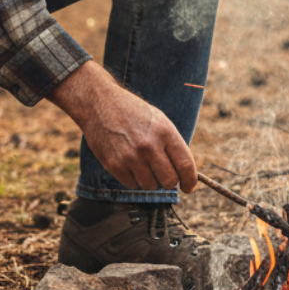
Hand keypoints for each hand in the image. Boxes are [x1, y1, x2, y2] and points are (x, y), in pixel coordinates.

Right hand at [46, 60, 196, 192]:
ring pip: (151, 186)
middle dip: (168, 181)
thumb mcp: (158, 119)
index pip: (185, 166)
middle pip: (169, 181)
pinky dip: (133, 179)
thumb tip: (184, 173)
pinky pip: (132, 185)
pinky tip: (128, 164)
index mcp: (164, 132)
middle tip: (162, 173)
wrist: (98, 102)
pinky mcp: (114, 164)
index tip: (188, 187)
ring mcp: (130, 156)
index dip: (189, 181)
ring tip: (142, 164)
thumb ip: (172, 144)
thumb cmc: (132, 111)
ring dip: (150, 180)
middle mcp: (149, 145)